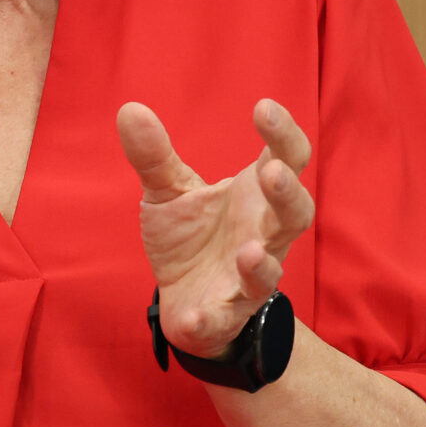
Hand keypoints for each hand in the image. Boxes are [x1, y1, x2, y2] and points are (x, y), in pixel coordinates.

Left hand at [117, 98, 315, 358]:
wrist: (182, 302)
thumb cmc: (190, 238)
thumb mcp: (168, 192)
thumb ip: (154, 156)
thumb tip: (130, 109)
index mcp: (255, 196)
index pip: (286, 159)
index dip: (284, 134)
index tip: (264, 107)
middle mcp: (264, 235)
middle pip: (295, 213)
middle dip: (287, 193)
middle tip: (272, 171)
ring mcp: (249, 278)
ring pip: (271, 270)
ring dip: (262, 262)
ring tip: (248, 249)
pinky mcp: (225, 314)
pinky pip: (225, 318)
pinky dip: (211, 319)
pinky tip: (194, 315)